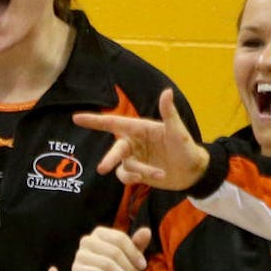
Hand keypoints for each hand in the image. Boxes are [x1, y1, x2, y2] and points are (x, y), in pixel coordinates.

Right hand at [72, 88, 208, 189]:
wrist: (194, 171)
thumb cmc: (186, 147)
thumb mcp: (178, 130)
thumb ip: (169, 112)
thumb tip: (167, 92)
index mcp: (140, 128)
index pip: (114, 123)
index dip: (94, 121)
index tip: (76, 118)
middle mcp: (134, 142)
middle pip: (115, 149)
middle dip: (109, 159)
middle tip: (102, 169)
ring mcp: (134, 158)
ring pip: (123, 166)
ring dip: (137, 171)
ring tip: (156, 173)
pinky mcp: (137, 172)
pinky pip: (127, 176)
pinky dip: (136, 178)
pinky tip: (153, 177)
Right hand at [72, 226, 152, 270]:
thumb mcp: (129, 257)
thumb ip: (137, 244)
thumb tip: (147, 231)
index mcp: (100, 233)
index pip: (120, 239)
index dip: (134, 253)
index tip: (143, 266)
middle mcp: (87, 240)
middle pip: (114, 252)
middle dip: (130, 267)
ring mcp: (80, 255)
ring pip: (107, 263)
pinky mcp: (76, 270)